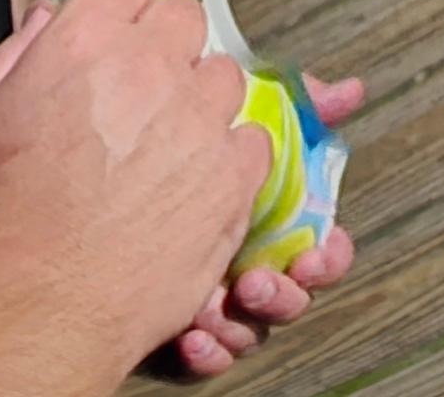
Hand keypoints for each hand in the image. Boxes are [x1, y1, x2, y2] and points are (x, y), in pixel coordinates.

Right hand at [0, 0, 273, 386]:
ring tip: (162, 148)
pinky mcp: (229, 183)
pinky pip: (252, 143)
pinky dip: (228, 159)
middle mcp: (147, 71)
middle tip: (138, 93)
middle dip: (163, 46)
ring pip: (223, 79)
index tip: (114, 33)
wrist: (17, 325)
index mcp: (79, 45)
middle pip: (183, 19)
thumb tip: (46, 20)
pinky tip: (188, 187)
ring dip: (198, 103)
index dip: (117, 7)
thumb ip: (11, 61)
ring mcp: (196, 126)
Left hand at [171, 72, 365, 378]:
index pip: (321, 248)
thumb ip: (292, 109)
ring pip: (253, 329)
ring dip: (241, 324)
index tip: (312, 253)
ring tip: (215, 308)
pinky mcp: (183, 333)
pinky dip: (206, 351)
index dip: (326, 255)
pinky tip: (190, 336)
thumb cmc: (174, 159)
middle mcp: (254, 267)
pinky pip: (207, 355)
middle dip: (282, 293)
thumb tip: (350, 89)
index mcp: (275, 227)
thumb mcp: (233, 127)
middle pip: (291, 295)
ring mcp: (220, 303)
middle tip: (254, 281)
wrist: (93, 220)